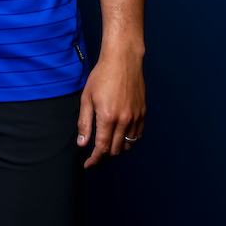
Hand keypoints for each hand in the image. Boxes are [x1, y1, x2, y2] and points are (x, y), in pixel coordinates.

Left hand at [77, 51, 145, 167]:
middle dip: (104, 158)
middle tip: (94, 159)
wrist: (123, 61)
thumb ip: (84, 123)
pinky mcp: (143, 114)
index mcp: (108, 117)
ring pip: (128, 146)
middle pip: (116, 151)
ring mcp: (136, 118)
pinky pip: (137, 137)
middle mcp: (125, 120)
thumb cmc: (102, 76)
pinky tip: (119, 141)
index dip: (95, 160)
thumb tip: (82, 143)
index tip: (88, 165)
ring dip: (116, 153)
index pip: (102, 148)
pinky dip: (128, 143)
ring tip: (105, 152)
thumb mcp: (86, 98)